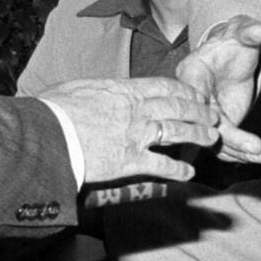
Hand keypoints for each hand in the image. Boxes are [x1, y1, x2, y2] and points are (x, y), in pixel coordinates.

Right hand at [40, 75, 221, 183]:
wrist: (47, 135)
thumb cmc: (53, 110)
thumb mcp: (75, 88)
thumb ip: (93, 90)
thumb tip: (92, 91)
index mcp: (124, 90)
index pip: (164, 86)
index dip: (185, 90)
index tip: (196, 93)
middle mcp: (136, 111)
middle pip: (177, 108)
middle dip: (199, 111)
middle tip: (213, 115)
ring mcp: (136, 135)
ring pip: (177, 132)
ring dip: (197, 135)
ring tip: (211, 139)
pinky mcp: (130, 161)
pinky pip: (162, 165)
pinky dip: (178, 170)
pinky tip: (188, 174)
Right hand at [175, 20, 260, 163]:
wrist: (235, 52)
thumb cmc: (234, 39)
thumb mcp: (241, 31)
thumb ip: (248, 31)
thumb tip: (260, 31)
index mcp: (190, 73)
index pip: (191, 95)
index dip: (204, 110)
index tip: (222, 120)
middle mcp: (193, 98)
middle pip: (203, 124)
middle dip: (228, 138)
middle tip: (254, 146)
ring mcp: (205, 115)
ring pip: (215, 140)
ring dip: (239, 150)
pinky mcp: (218, 126)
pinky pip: (226, 144)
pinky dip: (243, 152)